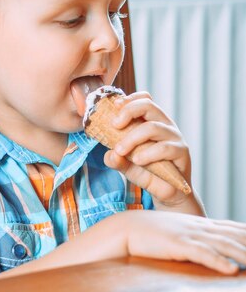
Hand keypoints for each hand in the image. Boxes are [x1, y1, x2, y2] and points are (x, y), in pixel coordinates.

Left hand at [103, 92, 200, 210]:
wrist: (166, 193)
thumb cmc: (146, 172)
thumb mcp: (126, 165)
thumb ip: (116, 159)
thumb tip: (110, 155)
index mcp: (151, 120)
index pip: (144, 99)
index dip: (129, 98)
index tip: (113, 106)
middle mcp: (164, 124)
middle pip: (149, 105)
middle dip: (128, 111)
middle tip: (114, 125)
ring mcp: (174, 136)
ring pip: (153, 127)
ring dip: (133, 137)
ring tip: (121, 150)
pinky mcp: (181, 152)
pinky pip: (165, 148)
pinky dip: (148, 153)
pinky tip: (138, 161)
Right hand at [122, 210, 245, 274]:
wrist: (127, 228)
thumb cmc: (153, 234)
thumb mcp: (179, 234)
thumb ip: (196, 239)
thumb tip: (212, 250)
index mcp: (201, 224)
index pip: (233, 229)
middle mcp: (200, 227)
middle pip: (234, 236)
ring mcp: (189, 234)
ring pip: (224, 244)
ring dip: (243, 254)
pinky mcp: (177, 244)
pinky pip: (202, 253)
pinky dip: (218, 261)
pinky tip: (231, 269)